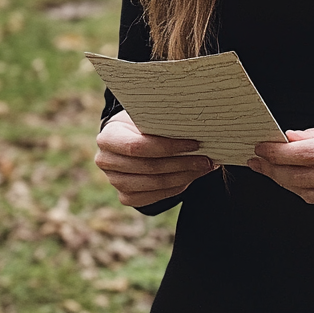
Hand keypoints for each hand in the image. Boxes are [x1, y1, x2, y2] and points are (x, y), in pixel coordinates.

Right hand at [95, 110, 213, 207]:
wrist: (128, 139)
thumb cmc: (141, 123)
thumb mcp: (146, 116)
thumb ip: (161, 121)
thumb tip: (195, 125)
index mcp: (108, 137)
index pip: (138, 146)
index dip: (168, 147)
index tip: (195, 143)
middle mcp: (106, 161)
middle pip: (149, 167)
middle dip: (182, 163)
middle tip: (207, 159)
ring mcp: (114, 181)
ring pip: (154, 184)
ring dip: (184, 176)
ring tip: (204, 167)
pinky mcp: (126, 196)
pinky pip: (154, 196)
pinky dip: (176, 187)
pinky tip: (191, 177)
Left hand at [248, 112, 313, 216]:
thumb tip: (290, 139)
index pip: (311, 153)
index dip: (281, 153)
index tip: (263, 147)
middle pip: (308, 177)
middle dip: (277, 170)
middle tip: (260, 161)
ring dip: (287, 183)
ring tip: (271, 170)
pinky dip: (307, 192)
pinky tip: (296, 180)